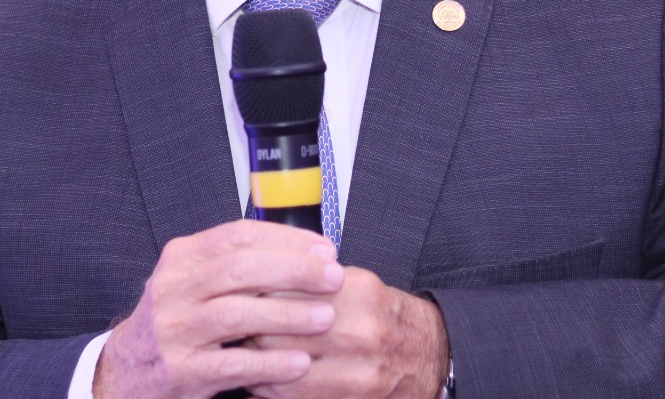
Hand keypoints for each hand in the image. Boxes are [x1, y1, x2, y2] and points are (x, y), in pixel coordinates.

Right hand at [93, 219, 344, 398]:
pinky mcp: (179, 370)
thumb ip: (239, 265)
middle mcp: (173, 287)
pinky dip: (269, 364)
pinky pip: (231, 365)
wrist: (128, 369)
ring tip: (325, 317)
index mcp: (182, 257)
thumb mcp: (196, 281)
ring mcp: (173, 329)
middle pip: (239, 269)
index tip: (325, 250)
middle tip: (333, 278)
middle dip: (293, 271)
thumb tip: (309, 255)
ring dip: (286, 314)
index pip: (238, 235)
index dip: (286, 240)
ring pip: (236, 314)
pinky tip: (300, 363)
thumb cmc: (179, 320)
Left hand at [247, 267, 448, 398]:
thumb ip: (313, 280)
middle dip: (249, 327)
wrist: (429, 355)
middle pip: (276, 329)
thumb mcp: (357, 283)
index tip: (240, 292)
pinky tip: (260, 376)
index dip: (255, 292)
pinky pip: (292, 395)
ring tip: (244, 348)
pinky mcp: (349, 398)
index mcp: (355, 292)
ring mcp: (355, 370)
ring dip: (254, 358)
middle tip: (235, 323)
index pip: (284, 290)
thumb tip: (260, 278)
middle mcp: (357, 331)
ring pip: (280, 365)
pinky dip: (267, 386)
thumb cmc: (385, 316)